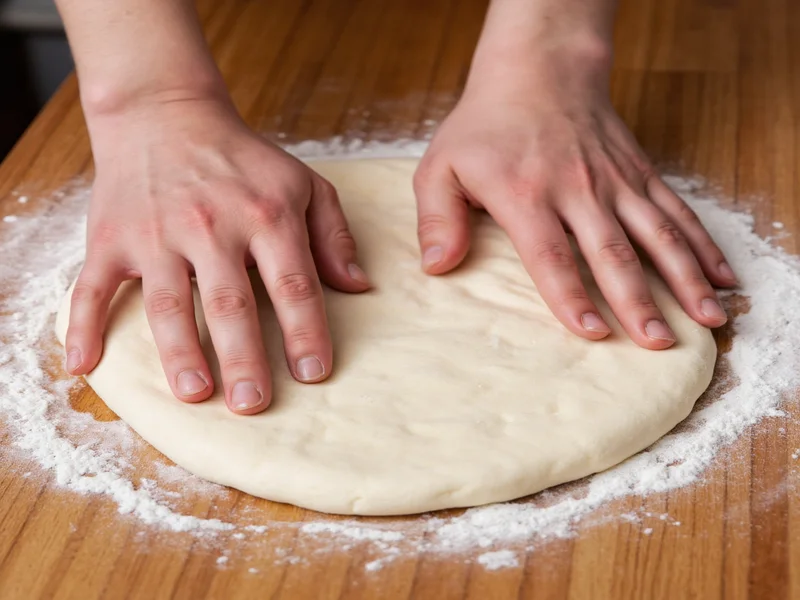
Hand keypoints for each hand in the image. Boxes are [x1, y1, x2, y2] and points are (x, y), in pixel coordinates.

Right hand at [65, 98, 369, 413]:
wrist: (165, 114)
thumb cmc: (243, 160)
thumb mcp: (303, 183)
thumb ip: (333, 236)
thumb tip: (358, 287)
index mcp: (266, 216)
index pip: (292, 283)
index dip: (305, 331)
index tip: (314, 373)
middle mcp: (212, 226)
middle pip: (230, 302)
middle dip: (243, 356)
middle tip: (252, 403)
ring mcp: (157, 234)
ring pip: (167, 302)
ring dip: (179, 351)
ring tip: (194, 393)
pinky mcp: (111, 239)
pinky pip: (93, 286)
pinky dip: (83, 326)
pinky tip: (85, 367)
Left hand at [414, 47, 735, 349]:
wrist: (538, 71)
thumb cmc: (484, 127)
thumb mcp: (441, 167)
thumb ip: (436, 217)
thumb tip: (437, 267)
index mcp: (526, 194)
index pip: (551, 254)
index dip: (571, 294)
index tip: (592, 330)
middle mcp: (577, 190)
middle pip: (613, 252)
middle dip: (638, 300)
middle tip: (657, 342)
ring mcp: (615, 182)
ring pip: (658, 234)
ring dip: (685, 278)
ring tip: (709, 319)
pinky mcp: (639, 174)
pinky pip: (677, 210)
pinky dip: (702, 244)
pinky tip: (720, 277)